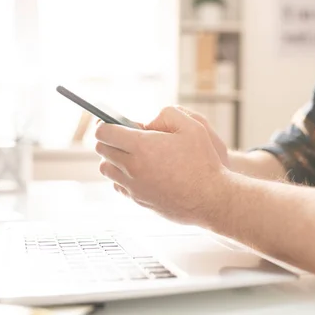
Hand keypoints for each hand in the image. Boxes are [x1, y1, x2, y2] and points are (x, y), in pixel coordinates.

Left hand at [94, 106, 228, 225]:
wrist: (211, 199)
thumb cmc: (204, 163)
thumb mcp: (193, 126)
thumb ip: (167, 114)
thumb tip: (149, 122)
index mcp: (141, 146)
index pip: (104, 132)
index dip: (105, 124)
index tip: (112, 122)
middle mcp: (132, 167)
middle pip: (102, 150)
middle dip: (109, 139)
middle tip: (124, 136)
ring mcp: (134, 187)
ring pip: (107, 170)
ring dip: (113, 159)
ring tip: (131, 154)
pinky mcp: (139, 201)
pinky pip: (118, 186)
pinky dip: (122, 177)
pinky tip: (139, 172)